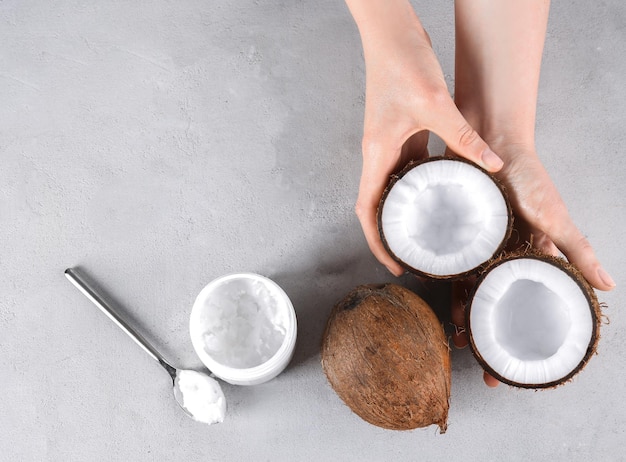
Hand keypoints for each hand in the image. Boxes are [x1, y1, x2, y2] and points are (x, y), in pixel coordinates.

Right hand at [353, 11, 503, 275]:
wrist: (391, 33)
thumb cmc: (401, 63)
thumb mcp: (435, 104)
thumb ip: (463, 137)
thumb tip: (492, 165)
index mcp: (377, 152)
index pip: (367, 209)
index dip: (376, 242)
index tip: (393, 263)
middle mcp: (378, 153)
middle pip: (377, 205)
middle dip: (390, 234)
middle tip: (414, 256)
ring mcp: (388, 143)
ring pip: (393, 188)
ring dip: (406, 211)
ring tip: (429, 231)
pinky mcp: (401, 132)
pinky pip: (408, 167)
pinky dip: (420, 184)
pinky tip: (442, 191)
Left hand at [450, 144, 615, 386]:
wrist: (491, 141)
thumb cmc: (529, 179)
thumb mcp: (554, 217)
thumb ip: (578, 250)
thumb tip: (608, 287)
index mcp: (530, 256)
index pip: (526, 302)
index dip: (520, 331)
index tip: (513, 367)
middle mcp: (505, 255)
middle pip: (495, 300)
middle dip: (488, 331)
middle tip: (480, 363)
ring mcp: (480, 244)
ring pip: (469, 285)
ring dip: (463, 311)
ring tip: (455, 337)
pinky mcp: (456, 231)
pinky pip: (447, 261)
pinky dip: (441, 279)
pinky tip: (433, 296)